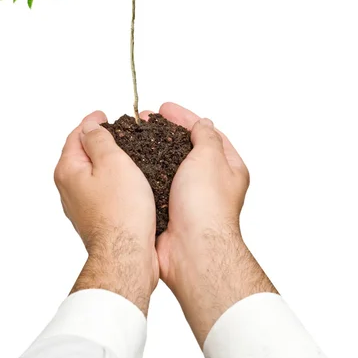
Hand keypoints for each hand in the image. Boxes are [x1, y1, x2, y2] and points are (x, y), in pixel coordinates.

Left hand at [54, 110, 158, 314]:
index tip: (103, 115)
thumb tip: (90, 127)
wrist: (126, 254)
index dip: (91, 122)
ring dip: (106, 161)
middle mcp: (69, 188)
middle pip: (81, 154)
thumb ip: (99, 139)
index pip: (76, 135)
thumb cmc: (122, 211)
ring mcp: (81, 205)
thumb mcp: (112, 161)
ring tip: (126, 153)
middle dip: (98, 140)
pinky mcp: (96, 217)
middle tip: (118, 131)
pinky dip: (112, 180)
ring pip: (92, 173)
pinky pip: (101, 190)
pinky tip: (128, 181)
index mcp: (69, 170)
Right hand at [153, 103, 276, 345]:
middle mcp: (209, 182)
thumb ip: (205, 137)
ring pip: (167, 165)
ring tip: (132, 137)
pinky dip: (144, 172)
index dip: (184, 118)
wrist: (192, 249)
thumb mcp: (209, 158)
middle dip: (164, 131)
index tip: (165, 108)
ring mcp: (188, 197)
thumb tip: (203, 124)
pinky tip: (130, 163)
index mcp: (227, 168)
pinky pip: (155, 184)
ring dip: (151, 149)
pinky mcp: (169, 209)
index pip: (206, 133)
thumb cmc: (206, 206)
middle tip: (144, 120)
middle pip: (185, 148)